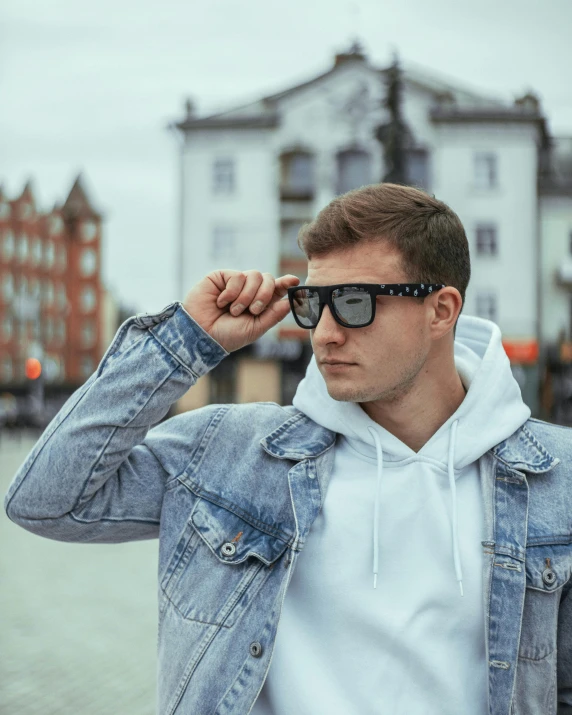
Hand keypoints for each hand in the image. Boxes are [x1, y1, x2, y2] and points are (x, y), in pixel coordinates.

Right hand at [182, 270, 300, 352]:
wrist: (201, 334)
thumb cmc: (227, 335)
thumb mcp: (255, 329)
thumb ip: (273, 315)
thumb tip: (290, 301)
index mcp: (260, 303)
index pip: (277, 288)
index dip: (287, 283)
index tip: (294, 281)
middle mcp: (249, 290)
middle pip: (268, 279)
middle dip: (265, 295)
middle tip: (254, 310)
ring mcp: (236, 283)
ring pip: (255, 276)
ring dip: (247, 296)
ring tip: (234, 311)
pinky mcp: (222, 277)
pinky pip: (237, 276)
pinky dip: (232, 292)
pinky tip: (221, 303)